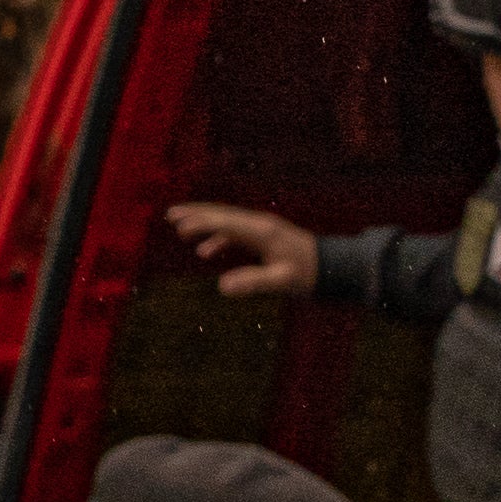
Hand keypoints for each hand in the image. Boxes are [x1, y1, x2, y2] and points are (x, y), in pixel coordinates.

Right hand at [164, 202, 317, 300]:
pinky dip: (217, 237)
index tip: (179, 226)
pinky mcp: (263, 236)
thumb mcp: (281, 281)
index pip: (225, 223)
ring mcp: (261, 228)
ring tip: (180, 228)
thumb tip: (221, 287)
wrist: (331, 266)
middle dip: (195, 214)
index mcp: (261, 231)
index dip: (201, 223)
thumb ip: (252, 282)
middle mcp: (259, 224)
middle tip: (169, 215)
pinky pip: (234, 232)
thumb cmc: (307, 274)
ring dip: (203, 223)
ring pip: (227, 220)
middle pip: (222, 214)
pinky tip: (206, 251)